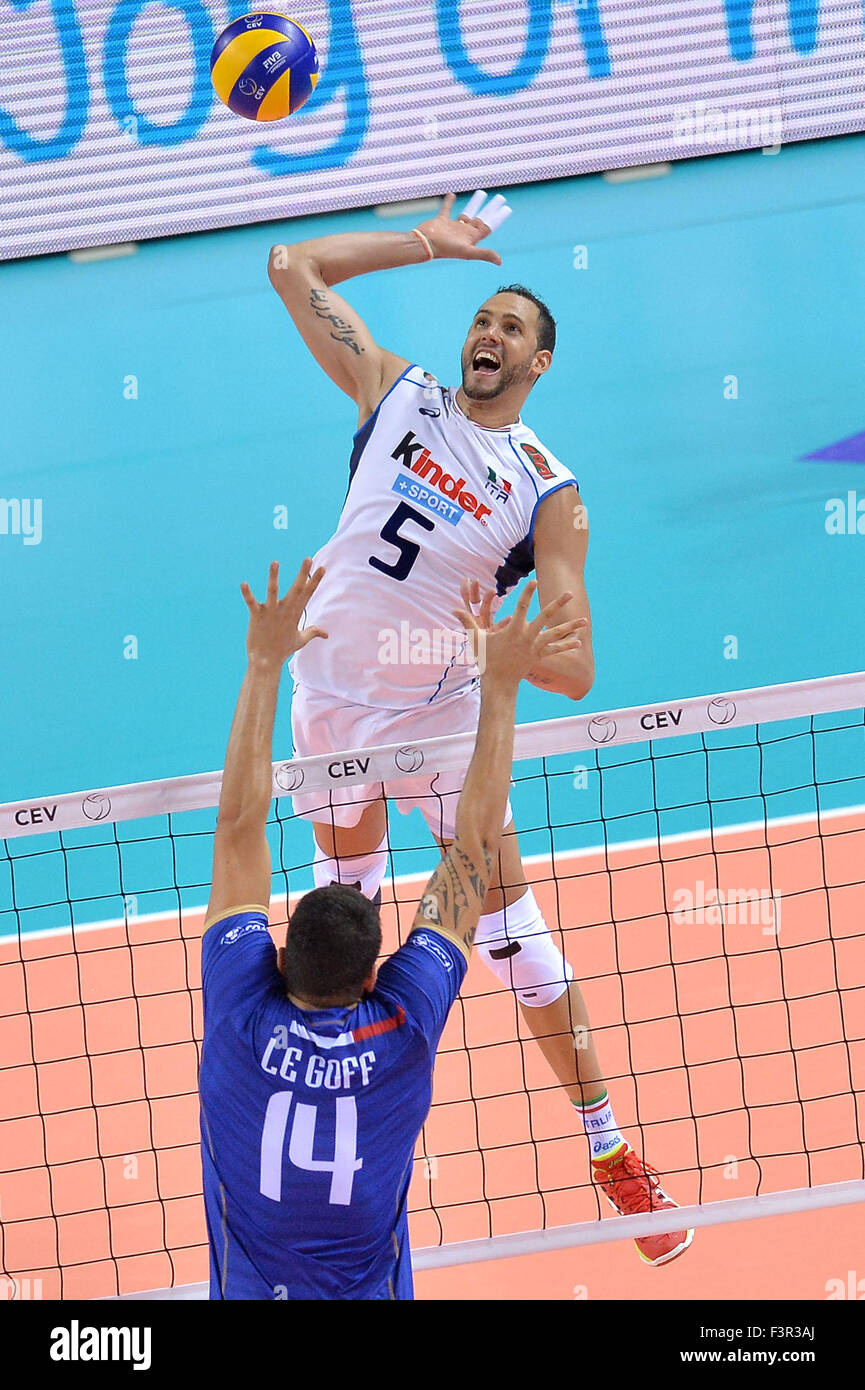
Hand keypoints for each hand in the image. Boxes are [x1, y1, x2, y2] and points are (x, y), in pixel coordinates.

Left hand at [241, 559, 326, 667]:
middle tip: (308, 558)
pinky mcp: (257, 616)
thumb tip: (326, 634)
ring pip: (273, 591)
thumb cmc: (282, 650)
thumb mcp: (300, 640)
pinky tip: (243, 584)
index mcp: (295, 613)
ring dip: (273, 577)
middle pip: (296, 589)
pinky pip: (252, 603)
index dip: (315, 580)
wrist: (266, 661)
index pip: (307, 593)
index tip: (322, 567)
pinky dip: (247, 594)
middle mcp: (284, 610)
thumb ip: (313, 632)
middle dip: (303, 574)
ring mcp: (271, 612)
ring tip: (275, 562)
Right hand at [415, 192, 502, 264]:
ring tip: (482, 193)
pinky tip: (452, 194)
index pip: (488, 226)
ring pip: (466, 214)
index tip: (506, 208)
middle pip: (480, 219)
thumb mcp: (468, 251)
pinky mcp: (441, 221)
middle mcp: (464, 232)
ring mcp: (453, 227)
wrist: (425, 244)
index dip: (498, 218)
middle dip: (490, 210)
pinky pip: (447, 209)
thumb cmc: (446, 249)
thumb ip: (484, 254)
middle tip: (499, 199)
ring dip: (474, 205)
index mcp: (471, 238)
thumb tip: (500, 262)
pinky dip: (449, 202)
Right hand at [453, 578, 584, 689]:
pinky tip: (578, 641)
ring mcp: (535, 647)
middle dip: (558, 604)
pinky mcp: (539, 656)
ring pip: (556, 634)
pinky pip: (555, 650)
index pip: (522, 607)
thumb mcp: (477, 640)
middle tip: (570, 593)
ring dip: (571, 627)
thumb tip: (453, 610)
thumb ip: (467, 623)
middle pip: (546, 617)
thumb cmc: (487, 660)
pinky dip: (566, 645)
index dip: (528, 593)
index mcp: (513, 630)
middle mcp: (527, 637)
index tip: (534, 581)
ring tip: (585, 620)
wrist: (498, 683)